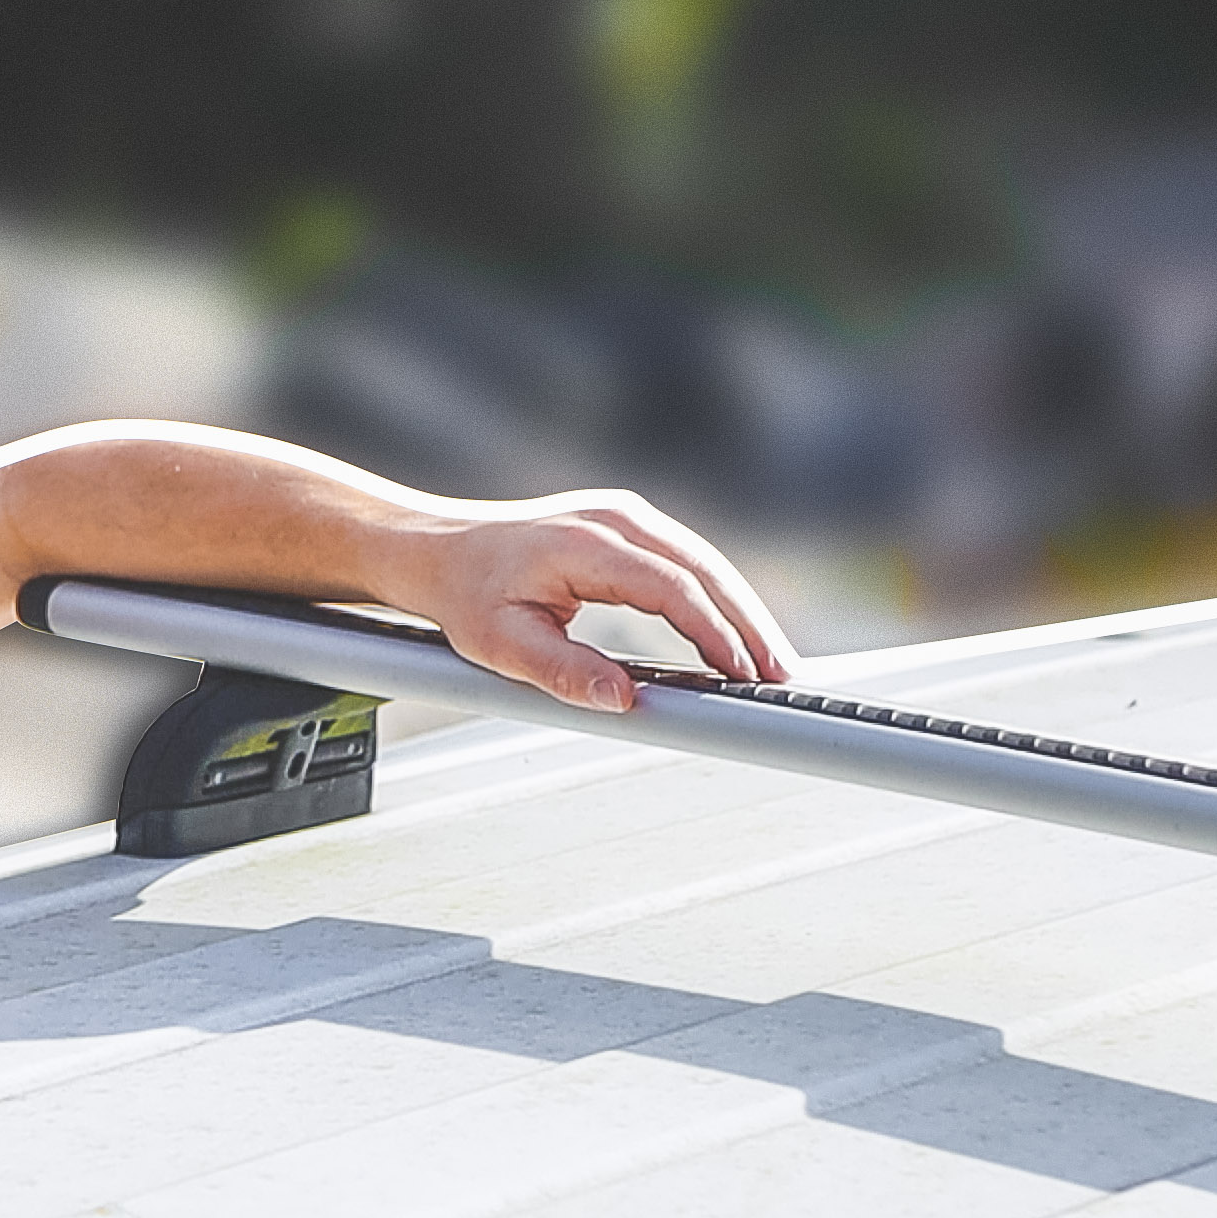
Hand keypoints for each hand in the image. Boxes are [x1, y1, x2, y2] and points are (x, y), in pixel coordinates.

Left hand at [375, 492, 792, 711]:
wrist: (436, 550)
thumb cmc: (463, 594)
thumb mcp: (500, 643)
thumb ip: (563, 671)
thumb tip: (624, 699)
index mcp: (587, 543)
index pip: (673, 589)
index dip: (715, 633)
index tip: (743, 673)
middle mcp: (615, 519)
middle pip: (705, 570)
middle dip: (748, 624)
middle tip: (780, 675)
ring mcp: (624, 518)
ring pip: (703, 563)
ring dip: (740, 611)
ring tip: (769, 663)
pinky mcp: (626, 529)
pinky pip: (685, 562)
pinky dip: (715, 597)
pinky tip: (733, 634)